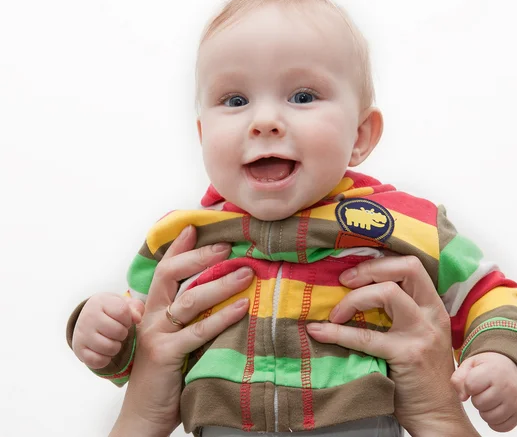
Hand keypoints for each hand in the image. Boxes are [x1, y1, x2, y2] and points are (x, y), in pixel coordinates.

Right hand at [72, 292, 143, 368]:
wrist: (88, 319)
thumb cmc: (111, 311)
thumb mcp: (124, 304)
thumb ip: (136, 307)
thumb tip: (137, 319)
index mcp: (100, 302)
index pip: (123, 312)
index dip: (128, 319)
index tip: (124, 319)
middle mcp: (88, 317)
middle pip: (118, 331)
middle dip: (123, 333)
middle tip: (118, 331)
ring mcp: (82, 334)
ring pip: (109, 348)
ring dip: (116, 347)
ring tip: (112, 340)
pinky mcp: (79, 350)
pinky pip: (98, 361)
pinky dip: (106, 359)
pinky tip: (105, 351)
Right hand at [110, 226, 253, 436]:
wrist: (143, 415)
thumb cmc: (165, 376)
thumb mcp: (173, 340)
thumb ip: (188, 319)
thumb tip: (222, 295)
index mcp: (151, 310)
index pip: (164, 270)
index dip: (179, 247)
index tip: (196, 227)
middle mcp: (150, 317)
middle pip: (172, 275)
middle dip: (200, 256)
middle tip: (229, 246)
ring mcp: (157, 335)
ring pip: (190, 299)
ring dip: (220, 282)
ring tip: (247, 272)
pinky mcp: (166, 354)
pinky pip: (198, 330)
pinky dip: (222, 317)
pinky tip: (243, 307)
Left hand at [307, 256, 478, 436]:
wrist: (438, 414)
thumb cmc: (423, 376)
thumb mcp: (419, 335)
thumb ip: (400, 314)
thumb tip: (356, 293)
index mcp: (433, 307)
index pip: (412, 266)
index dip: (380, 262)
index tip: (355, 272)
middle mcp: (431, 314)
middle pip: (406, 268)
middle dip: (369, 268)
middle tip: (344, 280)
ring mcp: (420, 334)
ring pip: (387, 293)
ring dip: (353, 299)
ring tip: (334, 313)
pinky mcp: (405, 355)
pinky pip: (365, 336)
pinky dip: (336, 332)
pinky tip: (319, 332)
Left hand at [451, 352, 516, 431]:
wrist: (511, 367)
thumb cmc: (486, 366)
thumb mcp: (470, 364)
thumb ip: (458, 378)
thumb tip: (462, 398)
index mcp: (493, 370)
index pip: (470, 386)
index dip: (468, 385)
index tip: (474, 380)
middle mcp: (507, 386)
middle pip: (479, 403)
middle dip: (476, 398)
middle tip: (483, 390)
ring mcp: (516, 401)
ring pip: (489, 417)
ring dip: (484, 410)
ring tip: (488, 398)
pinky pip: (501, 427)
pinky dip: (494, 421)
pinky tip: (494, 408)